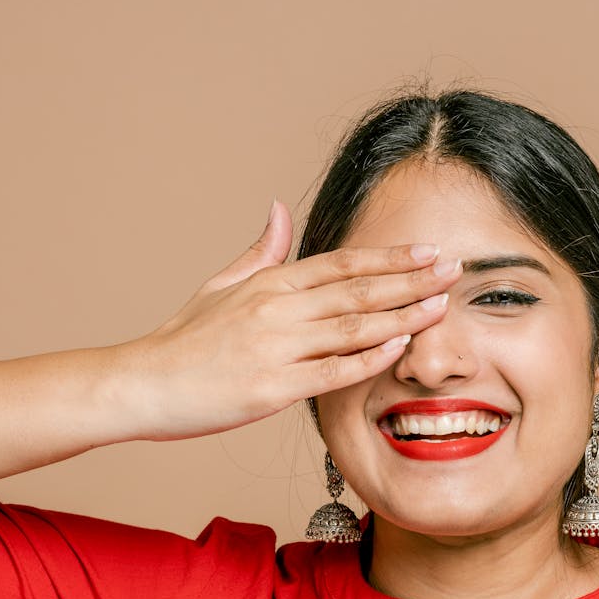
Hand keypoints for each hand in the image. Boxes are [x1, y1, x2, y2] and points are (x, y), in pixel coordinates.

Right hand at [137, 199, 458, 439]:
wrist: (142, 384)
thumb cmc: (183, 341)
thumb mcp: (220, 286)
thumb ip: (260, 252)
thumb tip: (281, 210)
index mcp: (269, 283)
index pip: (342, 264)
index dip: (390, 257)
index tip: (428, 251)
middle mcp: (277, 309)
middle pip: (358, 289)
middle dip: (412, 279)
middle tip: (456, 269)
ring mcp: (275, 348)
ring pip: (352, 327)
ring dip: (402, 314)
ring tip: (442, 306)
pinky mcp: (270, 388)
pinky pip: (331, 371)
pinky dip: (367, 359)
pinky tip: (398, 347)